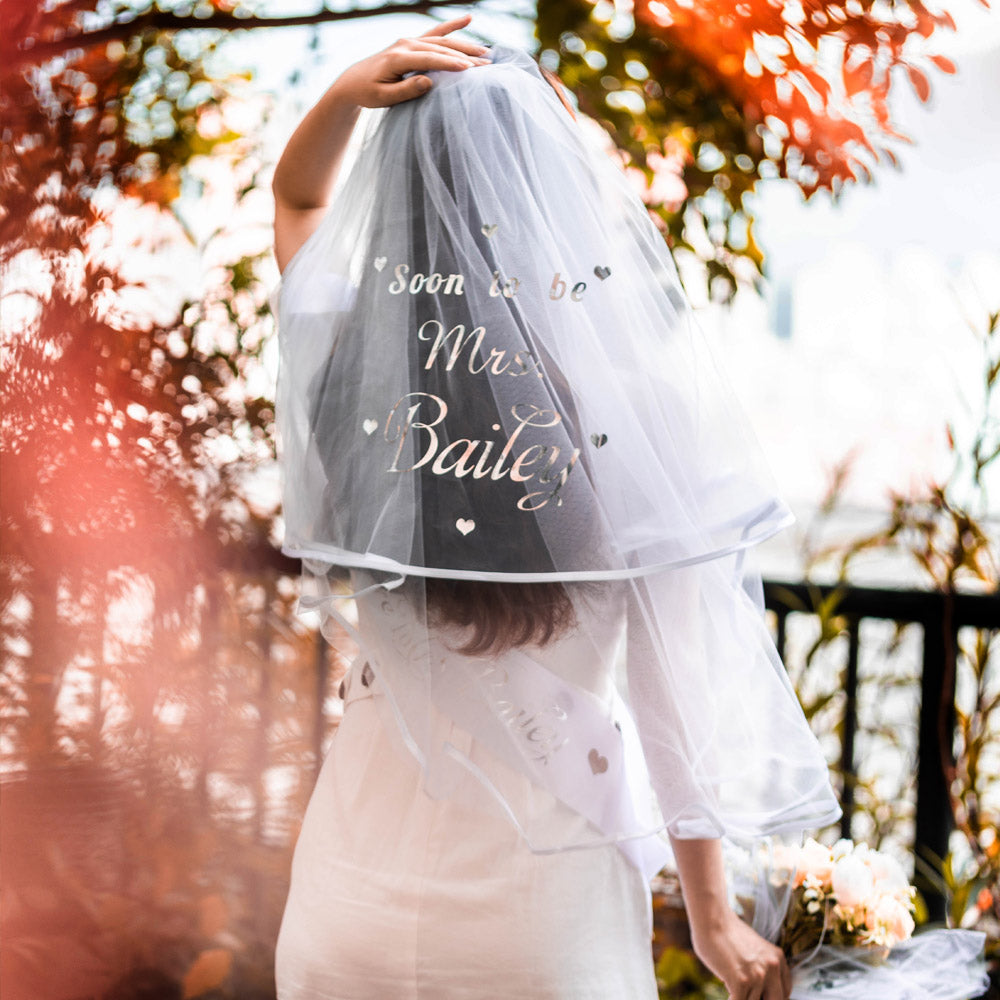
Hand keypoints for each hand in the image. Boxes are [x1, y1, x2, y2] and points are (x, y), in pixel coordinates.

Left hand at [331, 14, 489, 108]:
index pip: (429, 59)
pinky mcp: (412, 42)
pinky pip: (435, 32)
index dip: (449, 64)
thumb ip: (405, 90)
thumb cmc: (369, 93)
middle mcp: (405, 44)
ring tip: (486, 53)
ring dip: (464, 45)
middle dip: (465, 56)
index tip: (468, 69)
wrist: (355, 80)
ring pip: (441, 40)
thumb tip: (427, 82)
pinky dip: (451, 26)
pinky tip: (468, 20)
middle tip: (487, 64)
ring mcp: (409, 40)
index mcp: (398, 57)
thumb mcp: (383, 97)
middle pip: (440, 48)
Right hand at [691, 909, 791, 999]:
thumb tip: (757, 991)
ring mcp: (758, 975)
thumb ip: (761, 967)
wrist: (711, 918)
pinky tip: (727, 996)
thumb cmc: (726, 933)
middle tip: (747, 995)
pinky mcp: (741, 981)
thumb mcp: (754, 949)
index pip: (784, 992)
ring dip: (743, 998)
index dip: (769, 997)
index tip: (758, 995)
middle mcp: (772, 967)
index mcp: (778, 958)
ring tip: (733, 991)